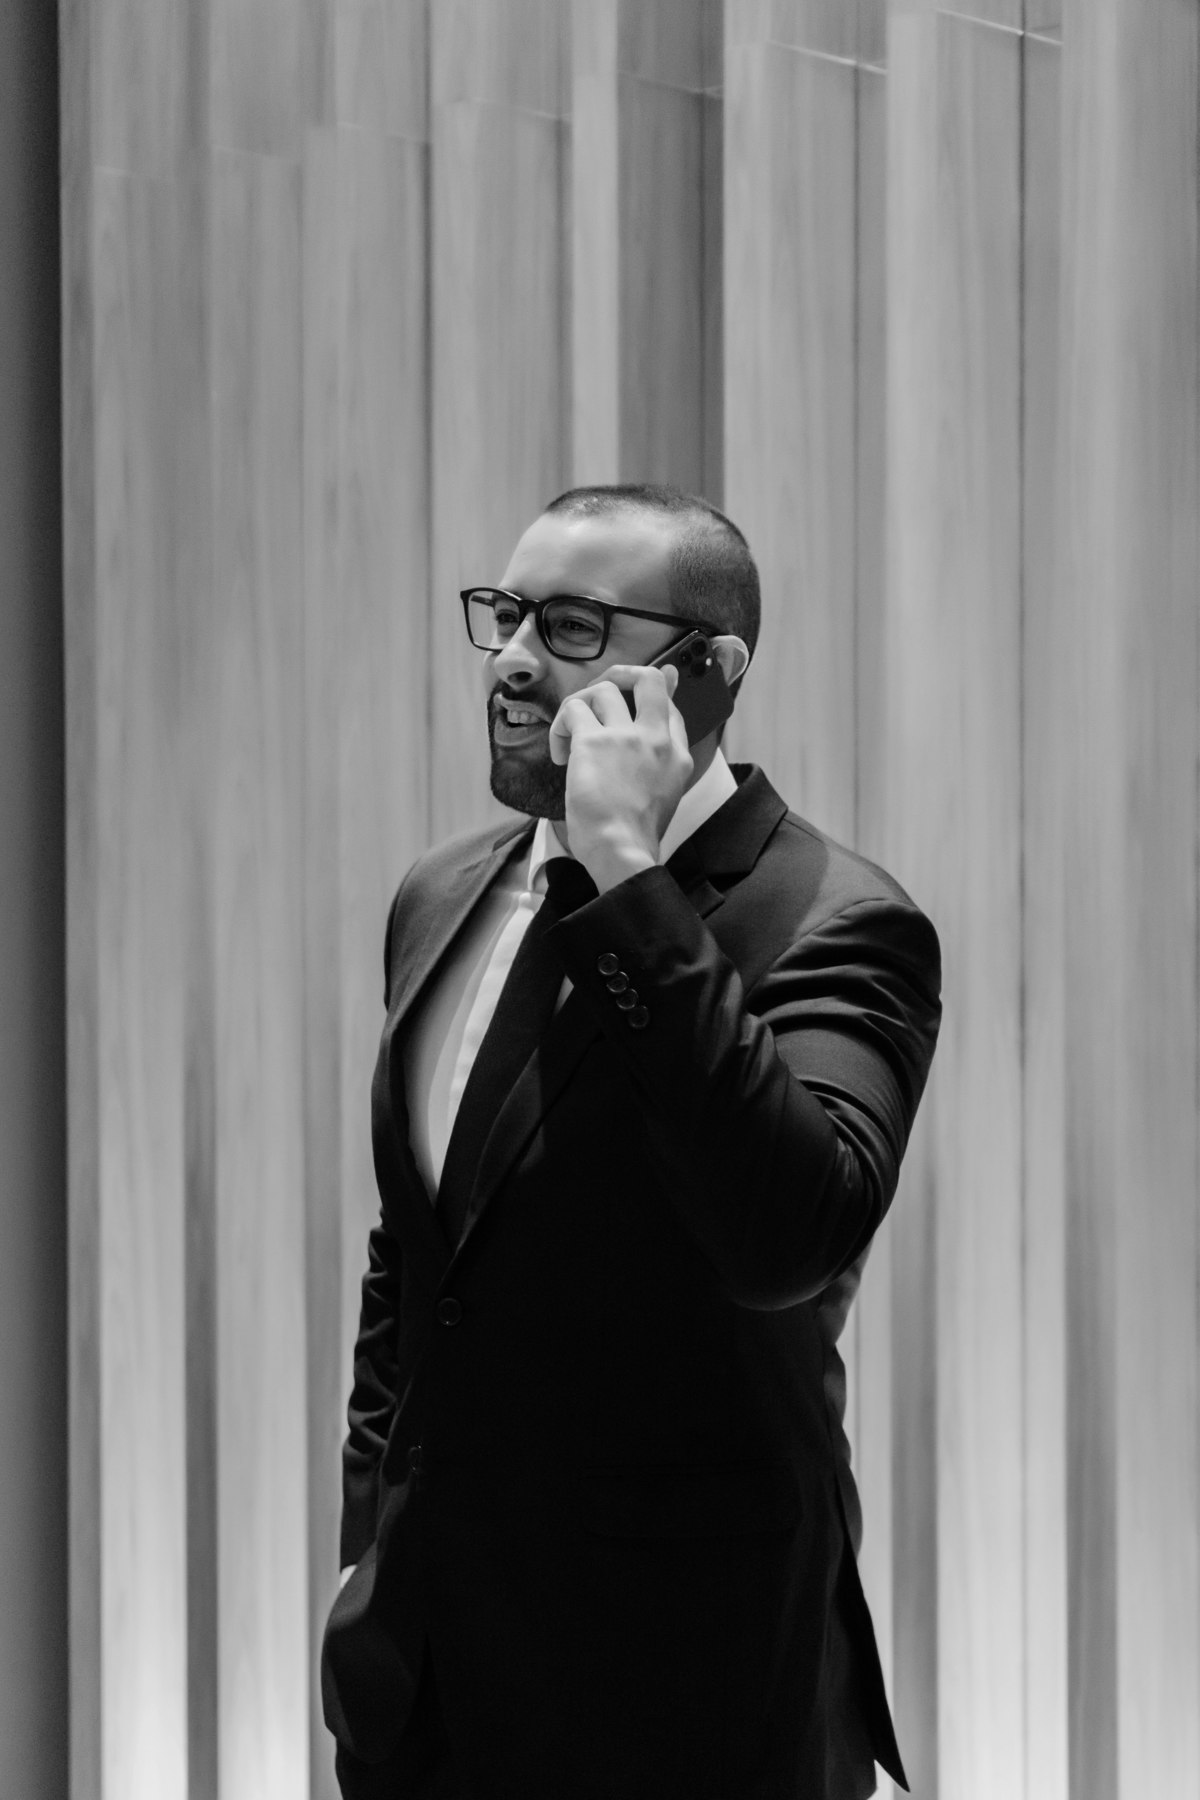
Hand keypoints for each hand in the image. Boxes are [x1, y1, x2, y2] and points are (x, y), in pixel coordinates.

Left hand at [547, 663, 693, 891]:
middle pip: (648, 678)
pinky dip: (560, 726)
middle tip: (599, 696)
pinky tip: (560, 753)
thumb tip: (651, 740)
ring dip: (581, 707)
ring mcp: (626, 736)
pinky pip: (572, 709)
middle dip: (622, 674)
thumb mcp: (664, 794)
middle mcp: (656, 738)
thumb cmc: (635, 832)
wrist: (621, 849)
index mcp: (677, 754)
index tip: (629, 700)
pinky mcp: (593, 741)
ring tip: (570, 737)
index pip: (669, 705)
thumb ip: (659, 760)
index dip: (647, 696)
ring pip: (603, 690)